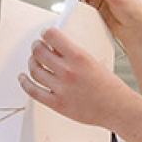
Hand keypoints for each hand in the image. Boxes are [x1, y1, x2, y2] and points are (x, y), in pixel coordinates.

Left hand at [18, 27, 139, 128]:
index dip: (45, 33)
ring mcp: (60, 88)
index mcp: (78, 57)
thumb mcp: (94, 61)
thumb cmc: (110, 87)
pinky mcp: (56, 103)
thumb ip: (74, 55)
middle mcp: (67, 71)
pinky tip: (23, 78)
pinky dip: (25, 83)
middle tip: (37, 46)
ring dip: (31, 62)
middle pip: (39, 52)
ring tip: (33, 61)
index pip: (51, 36)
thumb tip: (57, 47)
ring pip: (34, 70)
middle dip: (36, 46)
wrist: (118, 108)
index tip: (44, 35)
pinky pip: (33, 91)